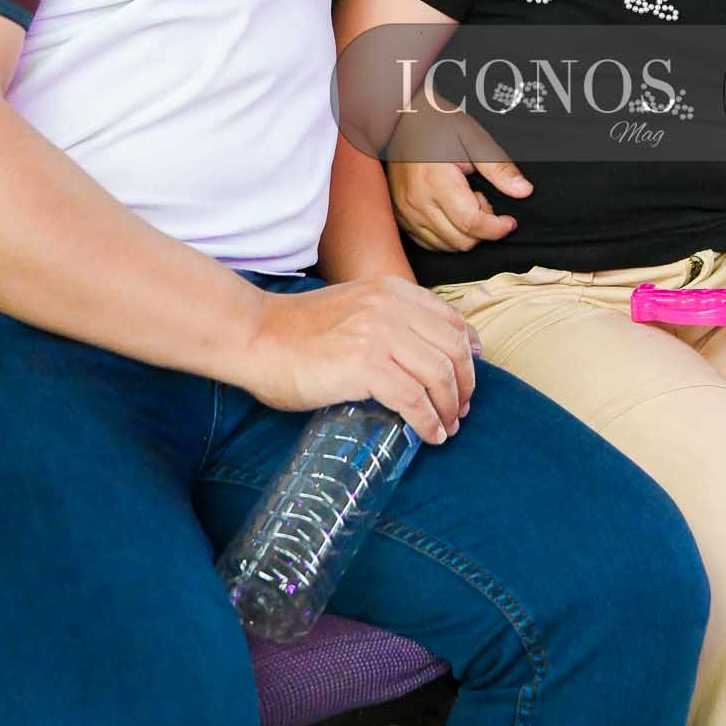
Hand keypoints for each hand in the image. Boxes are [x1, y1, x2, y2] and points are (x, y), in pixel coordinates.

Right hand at [236, 276, 477, 444]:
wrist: (255, 336)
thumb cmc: (296, 332)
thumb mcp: (353, 309)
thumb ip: (387, 321)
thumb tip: (421, 359)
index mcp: (391, 290)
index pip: (450, 319)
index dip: (468, 352)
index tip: (469, 375)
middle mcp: (391, 306)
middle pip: (452, 349)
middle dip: (464, 385)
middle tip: (461, 410)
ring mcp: (379, 333)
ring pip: (439, 374)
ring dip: (450, 407)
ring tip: (447, 427)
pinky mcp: (365, 364)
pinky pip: (414, 399)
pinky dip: (428, 421)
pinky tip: (430, 435)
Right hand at [387, 108, 532, 250]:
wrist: (401, 118)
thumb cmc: (438, 123)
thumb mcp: (474, 139)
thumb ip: (499, 169)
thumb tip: (524, 191)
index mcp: (436, 183)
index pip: (472, 224)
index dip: (497, 228)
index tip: (510, 221)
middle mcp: (417, 203)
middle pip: (461, 241)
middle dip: (483, 228)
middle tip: (483, 199)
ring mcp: (406, 212)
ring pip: (446, 246)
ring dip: (465, 232)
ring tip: (466, 202)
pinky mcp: (400, 217)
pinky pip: (429, 243)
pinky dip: (448, 235)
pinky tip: (452, 212)